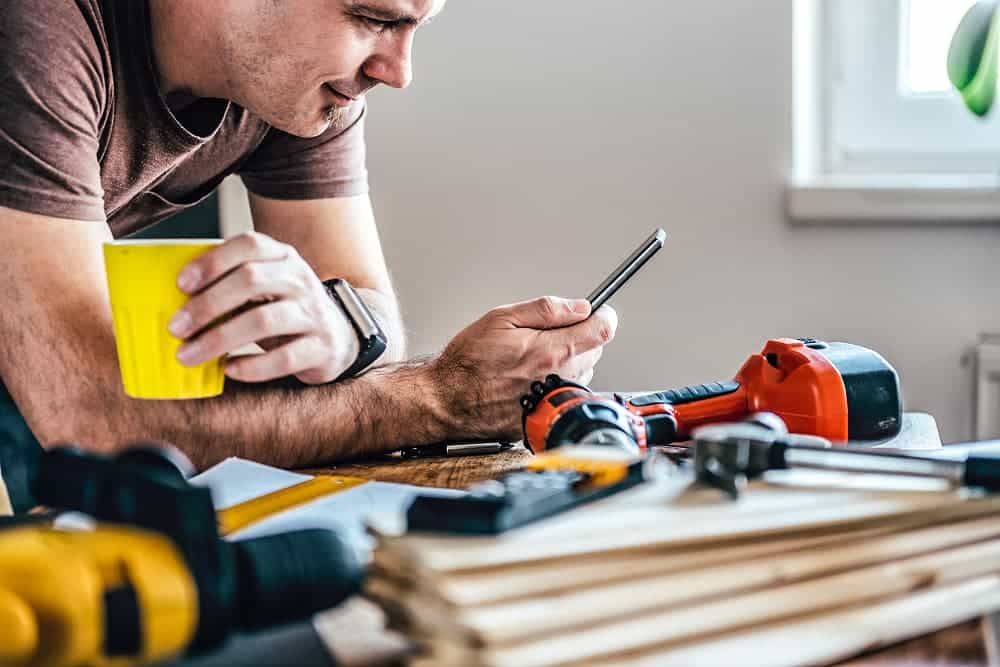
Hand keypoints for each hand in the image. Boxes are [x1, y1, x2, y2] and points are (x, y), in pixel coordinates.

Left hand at [167, 232, 359, 384]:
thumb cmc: (284, 310)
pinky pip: (285, 357)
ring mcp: (314, 313)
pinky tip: (230, 370)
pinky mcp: (322, 347)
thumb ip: (230, 283)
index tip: (181, 284)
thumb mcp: (266, 287)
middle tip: (176, 328)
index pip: (249, 245)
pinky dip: (253, 366)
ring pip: (264, 320)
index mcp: (282, 257)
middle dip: (208, 304)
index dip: (213, 261)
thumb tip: (168, 298)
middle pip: (252, 281)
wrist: (337, 337)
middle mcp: (301, 279)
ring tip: (189, 355)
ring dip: (220, 338)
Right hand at [429, 296, 617, 441]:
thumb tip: (579, 306)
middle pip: (595, 351)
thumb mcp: (502, 318)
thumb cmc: (468, 361)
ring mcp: (554, 399)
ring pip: (582, 373)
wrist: (448, 400)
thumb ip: (546, 310)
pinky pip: (565, 393)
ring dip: (569, 360)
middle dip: (581, 336)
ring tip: (534, 357)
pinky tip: (530, 378)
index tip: (600, 312)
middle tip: (551, 332)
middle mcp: (559, 378)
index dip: (604, 316)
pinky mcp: (546, 414)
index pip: (602, 331)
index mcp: (551, 351)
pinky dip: (556, 382)